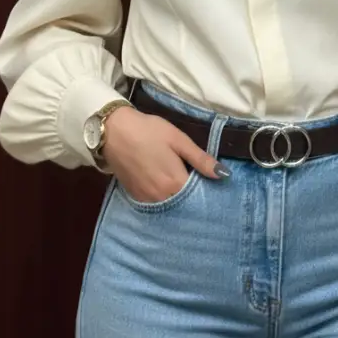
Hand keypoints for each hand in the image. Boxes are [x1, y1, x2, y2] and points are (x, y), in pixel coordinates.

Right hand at [102, 106, 229, 202]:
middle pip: (185, 204)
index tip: (214, 185)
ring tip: (185, 187)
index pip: (199, 197)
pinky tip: (167, 189)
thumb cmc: (149, 131)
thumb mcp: (179, 140)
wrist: (113, 131)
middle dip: (194, 198)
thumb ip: (200, 159)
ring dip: (179, 200)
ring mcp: (147, 200)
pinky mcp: (135, 198)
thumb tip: (224, 175)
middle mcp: (161, 198)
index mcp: (175, 183)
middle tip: (200, 185)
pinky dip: (165, 200)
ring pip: (170, 206)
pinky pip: (156, 205)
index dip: (207, 191)